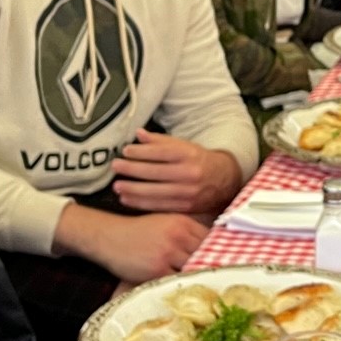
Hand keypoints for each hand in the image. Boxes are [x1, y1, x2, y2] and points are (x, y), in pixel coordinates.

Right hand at [53, 203, 208, 280]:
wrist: (108, 236)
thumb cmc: (137, 232)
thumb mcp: (164, 223)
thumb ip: (185, 233)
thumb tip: (207, 249)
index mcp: (183, 222)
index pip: (210, 239)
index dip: (218, 252)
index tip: (225, 262)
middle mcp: (178, 235)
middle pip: (206, 254)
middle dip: (212, 266)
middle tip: (220, 279)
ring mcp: (168, 252)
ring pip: (193, 268)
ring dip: (198, 277)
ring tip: (206, 287)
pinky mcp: (158, 269)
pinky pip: (177, 280)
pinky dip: (182, 285)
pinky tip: (185, 290)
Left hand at [111, 130, 240, 213]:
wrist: (224, 182)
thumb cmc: (199, 161)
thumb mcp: (184, 147)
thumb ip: (161, 142)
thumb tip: (138, 134)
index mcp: (188, 155)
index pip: (161, 153)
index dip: (141, 152)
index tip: (125, 151)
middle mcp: (189, 174)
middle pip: (155, 172)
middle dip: (132, 169)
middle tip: (115, 166)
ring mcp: (187, 192)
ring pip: (155, 192)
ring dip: (133, 189)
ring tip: (117, 186)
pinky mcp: (185, 207)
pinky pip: (159, 206)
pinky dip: (141, 203)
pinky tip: (127, 199)